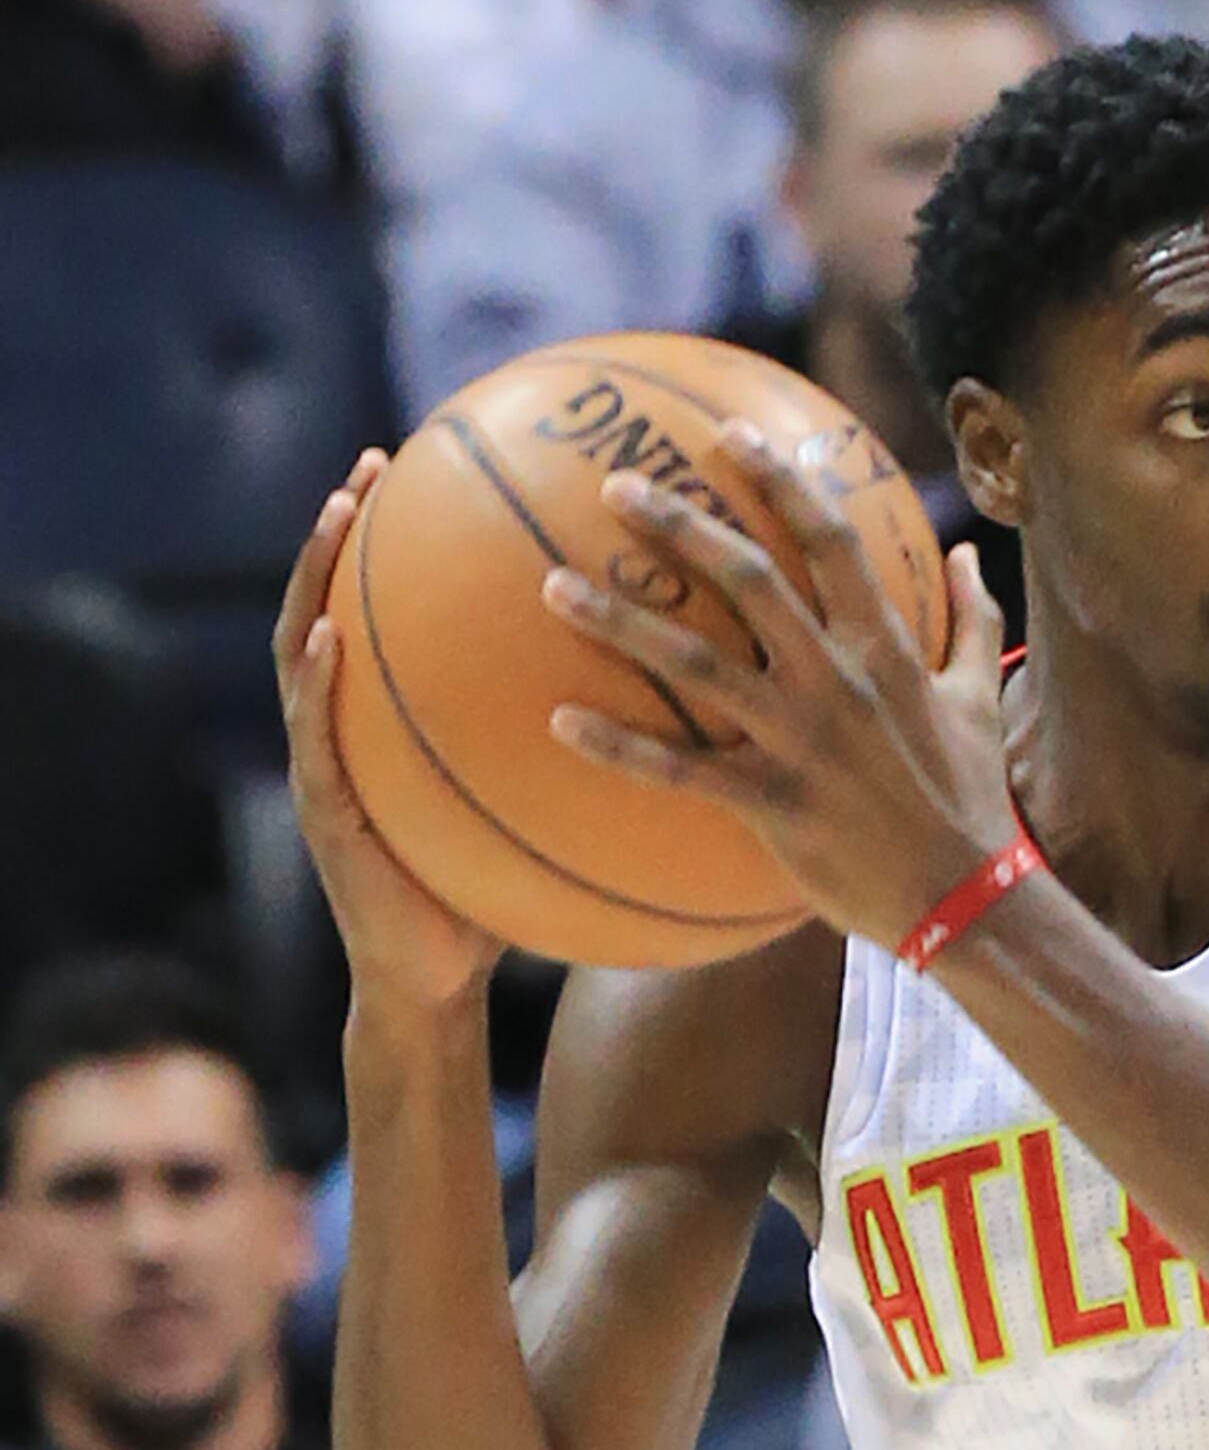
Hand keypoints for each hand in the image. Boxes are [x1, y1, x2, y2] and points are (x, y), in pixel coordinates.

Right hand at [279, 455, 509, 1018]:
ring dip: (313, 579)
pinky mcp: (324, 813)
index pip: (396, 618)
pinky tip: (326, 640)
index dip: (406, 549)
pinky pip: (315, 736)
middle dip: (344, 533)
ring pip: (303, 650)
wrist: (435, 984)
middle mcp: (350, 729)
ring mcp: (325, 764)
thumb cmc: (490, 900)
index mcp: (394, 724)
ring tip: (334, 517)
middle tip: (372, 465)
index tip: (433, 474)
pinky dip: (314, 684)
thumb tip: (664, 718)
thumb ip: (564, 763)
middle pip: (337, 605)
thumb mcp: (533, 820)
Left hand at [543, 424, 1011, 955]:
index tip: (731, 434)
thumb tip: (967, 555)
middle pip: (750, 581)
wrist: (967, 900)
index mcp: (886, 649)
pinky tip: (560, 720)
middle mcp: (839, 682)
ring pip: (697, 664)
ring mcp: (802, 742)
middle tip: (617, 487)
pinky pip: (680, 769)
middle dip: (681, 526)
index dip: (781, 482)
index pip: (832, 542)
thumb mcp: (980, 700)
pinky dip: (618, 747)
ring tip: (553, 587)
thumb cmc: (970, 799)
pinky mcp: (773, 803)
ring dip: (622, 622)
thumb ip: (972, 622)